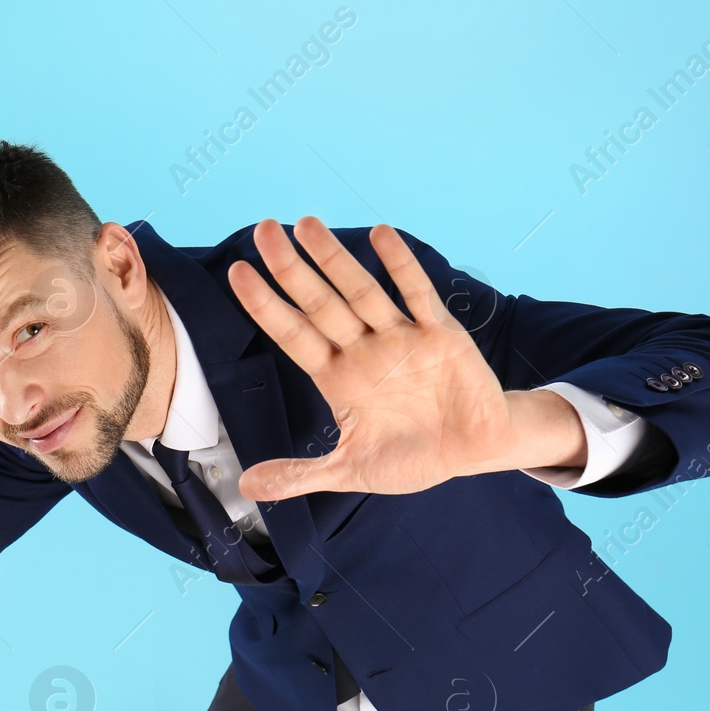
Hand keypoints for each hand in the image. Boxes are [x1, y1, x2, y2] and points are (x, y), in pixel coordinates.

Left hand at [226, 217, 574, 500]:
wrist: (472, 451)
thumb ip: (299, 474)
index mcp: (338, 378)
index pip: (293, 334)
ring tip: (306, 224)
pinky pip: (416, 295)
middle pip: (320, 303)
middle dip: (292, 269)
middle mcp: (363, 350)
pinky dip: (400, 266)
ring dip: (335, 258)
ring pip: (360, 292)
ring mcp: (400, 338)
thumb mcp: (350, 470)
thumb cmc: (410, 456)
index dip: (266, 306)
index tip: (237, 274)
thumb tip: (245, 486)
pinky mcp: (439, 335)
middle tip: (263, 230)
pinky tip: (379, 236)